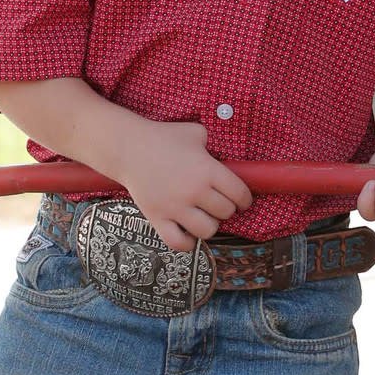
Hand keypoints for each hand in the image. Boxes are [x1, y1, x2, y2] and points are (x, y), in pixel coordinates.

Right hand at [118, 118, 251, 250]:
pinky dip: (188, 242)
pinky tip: (188, 232)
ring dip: (210, 225)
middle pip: (226, 213)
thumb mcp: (196, 132)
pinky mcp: (157, 218)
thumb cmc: (163, 137)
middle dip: (226, 209)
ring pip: (208, 231)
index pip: (240, 194)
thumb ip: (213, 144)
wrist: (129, 148)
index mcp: (207, 170)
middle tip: (219, 204)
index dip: (245, 200)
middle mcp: (194, 191)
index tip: (242, 201)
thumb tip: (223, 155)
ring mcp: (175, 207)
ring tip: (204, 216)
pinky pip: (179, 243)